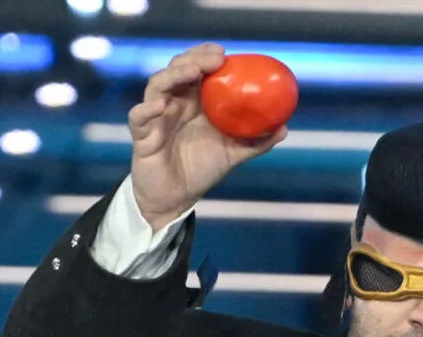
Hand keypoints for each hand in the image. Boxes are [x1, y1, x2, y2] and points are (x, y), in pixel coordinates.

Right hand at [128, 42, 286, 230]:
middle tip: (214, 59)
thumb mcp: (234, 154)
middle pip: (177, 71)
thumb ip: (257, 141)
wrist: (176, 198)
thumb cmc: (202, 169)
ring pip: (157, 87)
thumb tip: (284, 128)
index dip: (205, 56)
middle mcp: (174, 104)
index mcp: (194, 103)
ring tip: (192, 72)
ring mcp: (156, 117)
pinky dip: (146, 110)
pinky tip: (160, 106)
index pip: (196, 70)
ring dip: (173, 76)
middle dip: (194, 60)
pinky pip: (138, 118)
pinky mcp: (142, 135)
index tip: (223, 53)